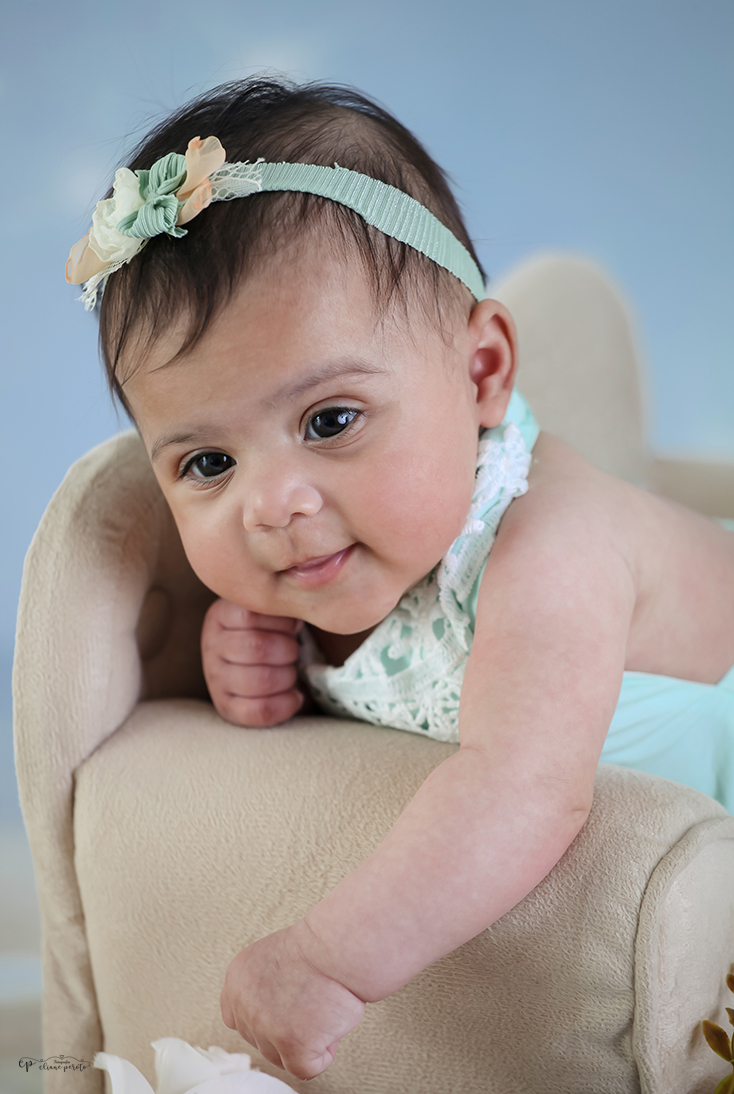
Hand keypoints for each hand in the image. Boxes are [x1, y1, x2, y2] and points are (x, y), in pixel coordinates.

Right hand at [201, 599, 305, 726]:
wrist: (257, 664)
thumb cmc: (269, 631)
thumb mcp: (270, 611)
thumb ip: (283, 605)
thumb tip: (303, 608)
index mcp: (220, 615)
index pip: (250, 615)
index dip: (282, 622)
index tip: (294, 626)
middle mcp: (211, 646)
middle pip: (257, 648)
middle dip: (288, 650)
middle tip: (295, 651)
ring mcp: (215, 678)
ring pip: (260, 680)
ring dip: (288, 676)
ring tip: (292, 672)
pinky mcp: (227, 707)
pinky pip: (260, 711)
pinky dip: (286, 704)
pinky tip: (295, 695)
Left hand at [220, 923, 365, 1080]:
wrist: (338, 947)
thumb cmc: (319, 946)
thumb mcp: (274, 957)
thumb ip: (264, 986)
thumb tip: (274, 1012)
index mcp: (238, 979)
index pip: (238, 1017)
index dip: (265, 1017)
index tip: (282, 1011)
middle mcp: (245, 1004)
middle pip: (261, 1041)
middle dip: (287, 1030)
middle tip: (311, 1005)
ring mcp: (265, 1027)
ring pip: (281, 1058)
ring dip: (306, 1042)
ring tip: (323, 1011)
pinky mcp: (291, 1045)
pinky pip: (305, 1069)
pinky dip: (324, 1053)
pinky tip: (330, 1026)